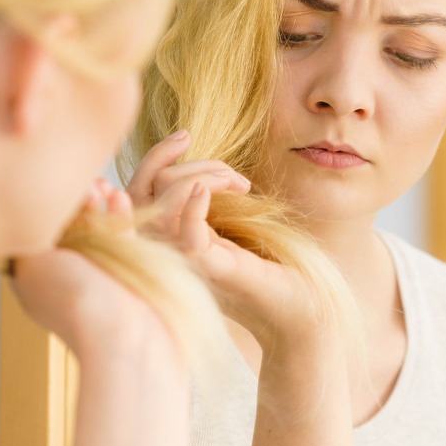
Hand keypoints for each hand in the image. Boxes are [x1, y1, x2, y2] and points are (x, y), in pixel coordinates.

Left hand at [10, 181, 176, 361]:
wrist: (122, 335)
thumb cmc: (71, 301)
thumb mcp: (31, 263)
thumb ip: (27, 236)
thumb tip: (30, 213)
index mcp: (35, 279)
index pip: (37, 232)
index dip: (47, 206)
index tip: (55, 186)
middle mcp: (64, 276)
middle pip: (68, 226)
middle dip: (76, 202)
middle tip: (88, 185)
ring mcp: (97, 275)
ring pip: (96, 229)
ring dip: (100, 205)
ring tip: (104, 186)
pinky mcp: (128, 274)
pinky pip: (122, 238)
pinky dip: (120, 216)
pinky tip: (119, 197)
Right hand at [128, 131, 333, 353]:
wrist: (307, 309)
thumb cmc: (274, 266)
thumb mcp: (234, 221)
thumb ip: (207, 200)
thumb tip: (192, 170)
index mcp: (171, 239)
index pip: (138, 193)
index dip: (155, 159)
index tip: (185, 136)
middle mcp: (171, 252)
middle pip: (143, 192)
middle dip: (182, 162)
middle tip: (231, 173)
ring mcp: (189, 263)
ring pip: (162, 206)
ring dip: (202, 176)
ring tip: (240, 184)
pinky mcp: (214, 272)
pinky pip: (187, 236)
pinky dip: (195, 204)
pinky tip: (210, 192)